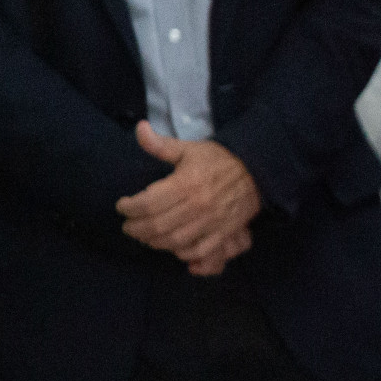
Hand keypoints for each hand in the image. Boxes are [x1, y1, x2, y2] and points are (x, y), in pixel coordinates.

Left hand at [117, 121, 261, 275]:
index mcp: (185, 183)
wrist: (258, 169)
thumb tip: (139, 127)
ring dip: (153, 241)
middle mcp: (196, 205)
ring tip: (145, 235)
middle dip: (135, 228)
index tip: (122, 206)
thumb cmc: (219, 159)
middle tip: (128, 225)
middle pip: (155, 226)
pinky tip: (172, 246)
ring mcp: (211, 221)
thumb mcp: (189, 149)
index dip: (128, 208)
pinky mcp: (223, 232)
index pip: (146, 204)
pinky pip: (198, 250)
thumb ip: (161, 144)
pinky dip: (181, 252)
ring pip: (173, 241)